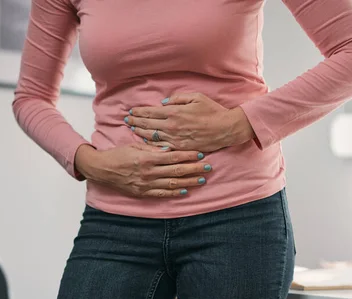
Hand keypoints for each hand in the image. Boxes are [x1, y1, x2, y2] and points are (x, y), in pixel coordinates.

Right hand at [74, 143, 211, 197]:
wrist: (103, 169)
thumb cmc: (119, 155)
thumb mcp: (135, 146)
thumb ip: (152, 148)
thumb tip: (169, 149)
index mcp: (147, 158)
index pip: (173, 157)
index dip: (188, 155)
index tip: (200, 154)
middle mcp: (149, 172)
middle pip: (176, 171)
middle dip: (194, 169)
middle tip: (208, 167)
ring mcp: (146, 184)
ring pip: (172, 184)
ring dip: (189, 182)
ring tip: (202, 180)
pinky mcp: (143, 192)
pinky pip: (162, 194)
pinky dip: (174, 193)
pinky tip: (185, 191)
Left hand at [125, 93, 254, 152]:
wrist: (225, 129)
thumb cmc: (212, 111)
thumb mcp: (196, 97)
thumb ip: (177, 99)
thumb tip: (162, 103)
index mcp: (174, 112)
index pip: (151, 112)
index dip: (139, 111)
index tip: (131, 110)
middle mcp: (172, 126)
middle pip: (148, 123)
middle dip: (136, 120)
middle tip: (127, 119)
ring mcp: (175, 138)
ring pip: (152, 135)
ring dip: (140, 131)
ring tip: (132, 128)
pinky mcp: (180, 147)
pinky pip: (161, 146)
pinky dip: (151, 143)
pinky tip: (145, 141)